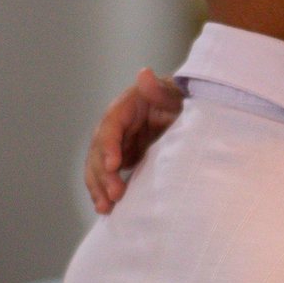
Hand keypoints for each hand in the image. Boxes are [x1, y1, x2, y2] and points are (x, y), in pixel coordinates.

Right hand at [85, 69, 182, 213]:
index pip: (110, 126)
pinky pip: (108, 175)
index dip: (108, 145)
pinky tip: (105, 208)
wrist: (185, 110)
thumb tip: (144, 74)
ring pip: (98, 166)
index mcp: (124, 108)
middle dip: (103, 174)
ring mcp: (118, 144)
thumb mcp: (172, 93)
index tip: (114, 164)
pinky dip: (105, 191)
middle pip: (99, 150)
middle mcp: (115, 127)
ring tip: (105, 207)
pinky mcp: (123, 158)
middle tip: (114, 195)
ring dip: (99, 187)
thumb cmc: (180, 99)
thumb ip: (158, 89)